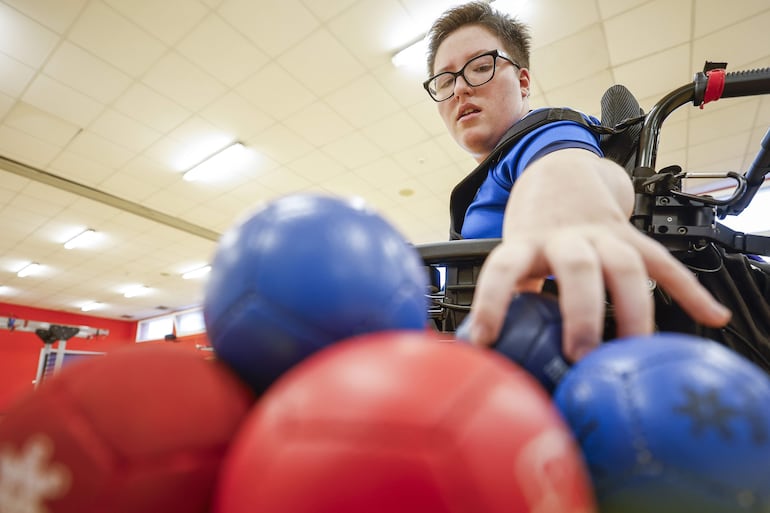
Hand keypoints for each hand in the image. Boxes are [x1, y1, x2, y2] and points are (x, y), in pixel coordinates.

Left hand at [463, 149, 731, 360]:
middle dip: (581, 312)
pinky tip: (710, 316)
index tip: (483, 340)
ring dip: (635, 308)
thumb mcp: (514, 253)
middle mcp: (565, 236)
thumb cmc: (534, 227)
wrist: (560, 171)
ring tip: (639, 350)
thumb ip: (513, 294)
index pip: (503, 269)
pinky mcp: (630, 236)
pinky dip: (689, 290)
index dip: (492, 302)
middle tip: (580, 356)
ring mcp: (602, 234)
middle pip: (577, 268)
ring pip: (626, 265)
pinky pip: (663, 263)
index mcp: (526, 242)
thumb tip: (496, 349)